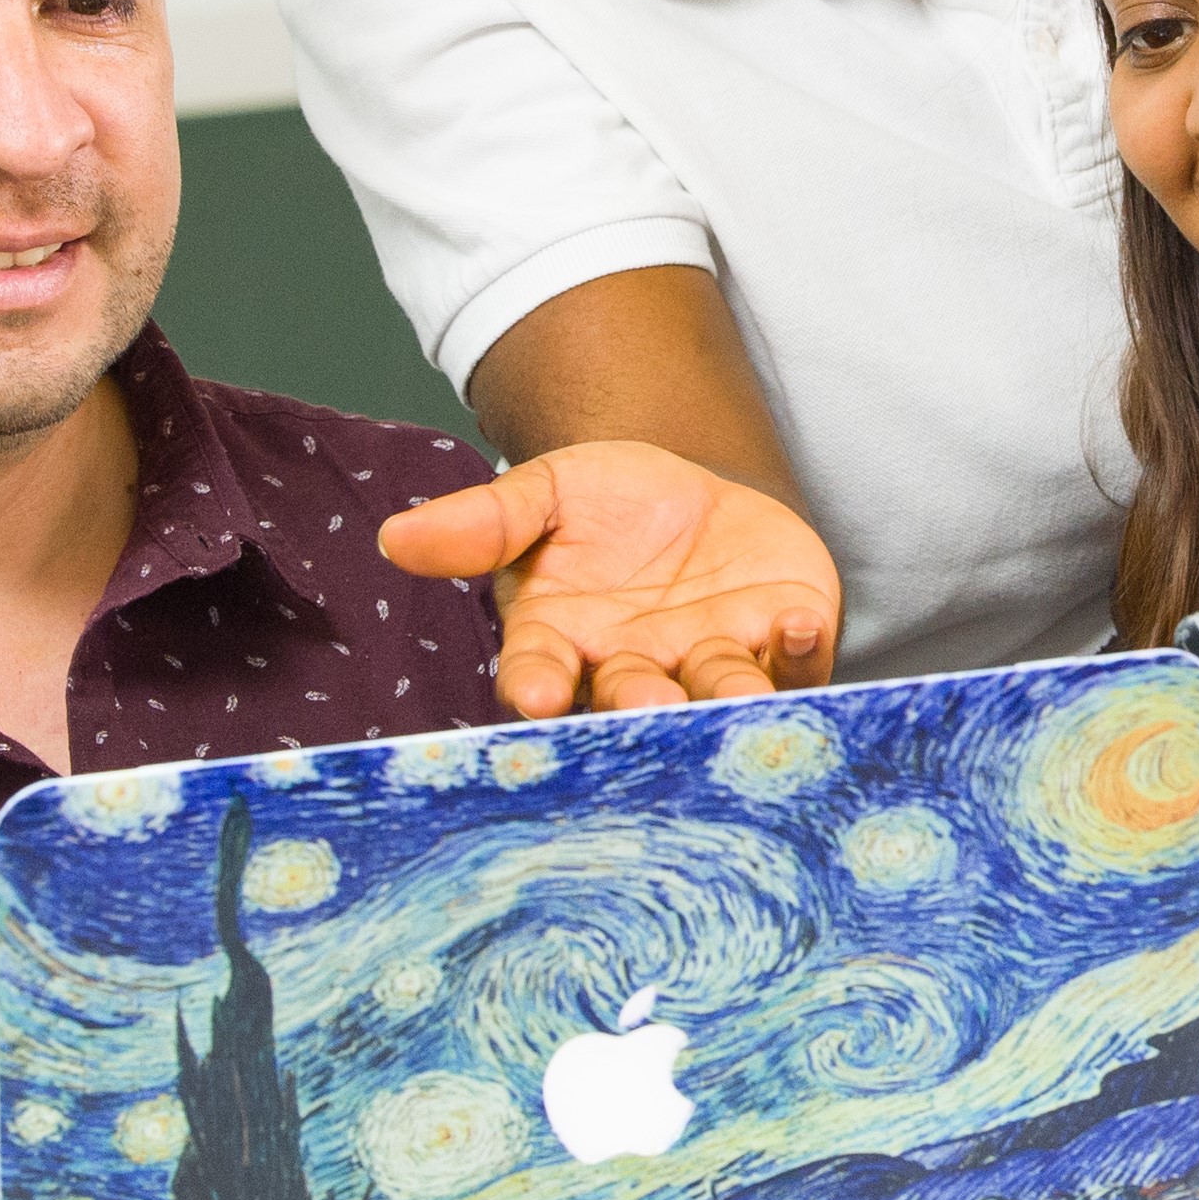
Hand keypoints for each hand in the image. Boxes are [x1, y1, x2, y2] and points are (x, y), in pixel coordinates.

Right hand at [377, 439, 840, 717]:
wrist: (693, 495)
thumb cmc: (604, 506)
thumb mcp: (544, 493)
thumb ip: (483, 521)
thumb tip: (397, 537)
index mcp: (564, 646)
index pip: (541, 675)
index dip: (540, 686)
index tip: (538, 693)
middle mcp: (637, 674)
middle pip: (635, 702)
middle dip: (643, 705)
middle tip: (647, 704)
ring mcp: (711, 667)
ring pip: (719, 696)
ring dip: (729, 693)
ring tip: (737, 688)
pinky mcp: (780, 646)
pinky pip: (797, 663)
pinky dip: (802, 650)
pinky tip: (800, 623)